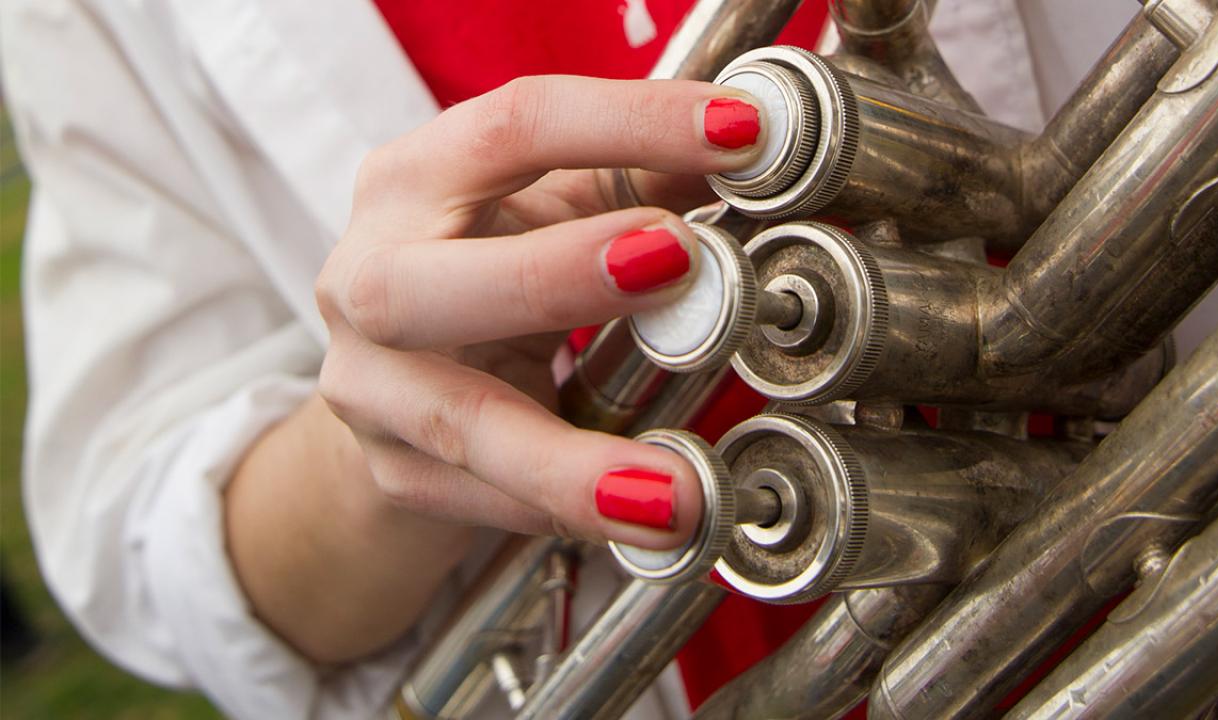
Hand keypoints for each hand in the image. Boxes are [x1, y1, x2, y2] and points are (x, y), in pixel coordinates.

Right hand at [314, 76, 765, 548]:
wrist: (399, 375)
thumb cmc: (488, 268)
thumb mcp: (559, 210)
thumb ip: (647, 180)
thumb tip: (766, 156)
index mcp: (415, 180)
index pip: (512, 129)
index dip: (627, 123)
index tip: (743, 133)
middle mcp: (369, 275)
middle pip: (425, 280)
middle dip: (553, 273)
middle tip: (678, 262)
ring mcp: (369, 384)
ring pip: (455, 423)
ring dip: (568, 462)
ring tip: (673, 493)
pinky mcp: (393, 468)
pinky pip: (481, 499)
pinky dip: (564, 513)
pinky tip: (636, 525)